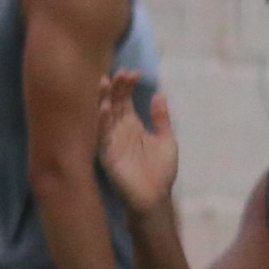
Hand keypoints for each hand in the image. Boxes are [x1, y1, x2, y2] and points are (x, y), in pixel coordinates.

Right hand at [96, 73, 176, 213]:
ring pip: (104, 115)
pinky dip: (102, 121)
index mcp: (132, 125)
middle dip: (116, 88)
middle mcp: (119, 129)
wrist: (155, 196)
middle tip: (120, 72)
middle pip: (114, 103)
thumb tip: (160, 94)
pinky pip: (102, 134)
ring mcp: (111, 140)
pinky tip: (104, 108)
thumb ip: (161, 119)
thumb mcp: (166, 140)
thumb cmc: (160, 170)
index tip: (133, 72)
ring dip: (103, 99)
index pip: (125, 100)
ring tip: (104, 82)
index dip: (127, 86)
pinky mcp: (106, 153)